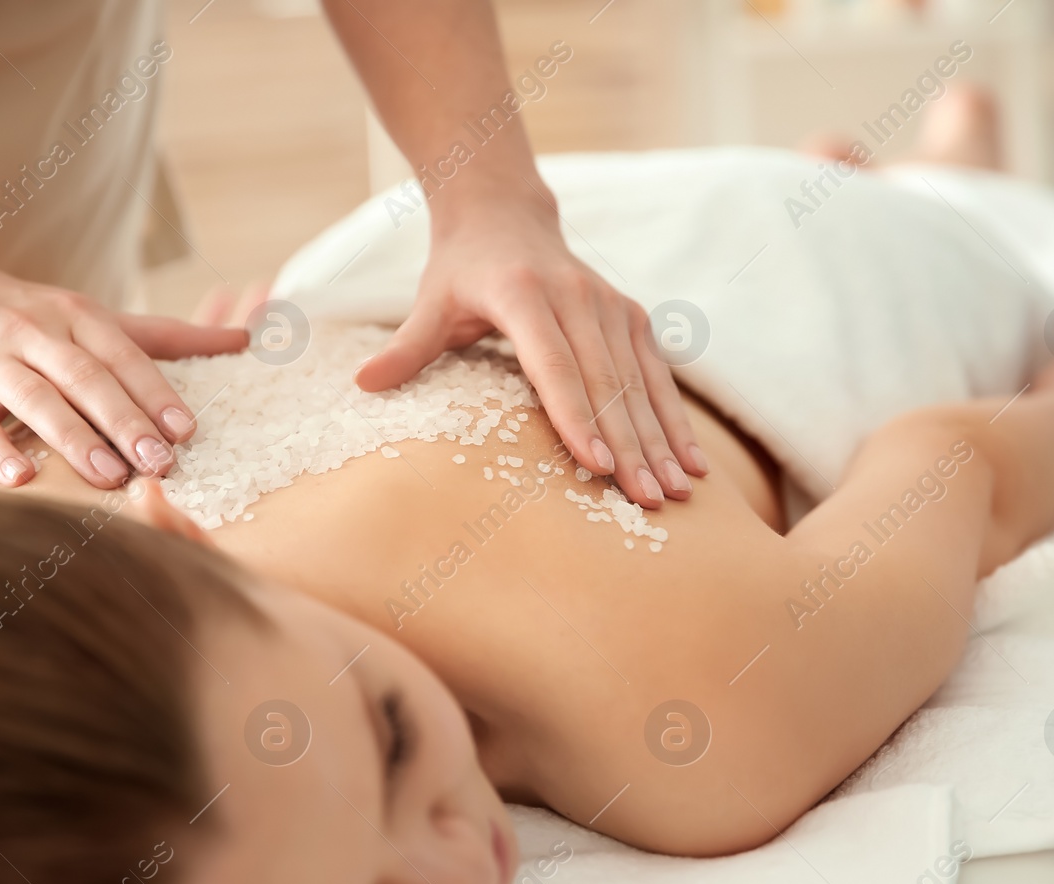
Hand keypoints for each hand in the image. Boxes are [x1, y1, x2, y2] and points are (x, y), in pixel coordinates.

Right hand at [0, 259, 246, 487]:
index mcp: (72, 315)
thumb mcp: (85, 314)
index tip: (188, 430)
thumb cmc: (15, 313)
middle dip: (125, 420)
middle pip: (85, 377)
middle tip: (161, 462)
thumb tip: (243, 337)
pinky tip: (20, 479)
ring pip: (34, 398)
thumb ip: (161, 336)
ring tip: (109, 477)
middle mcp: (31, 333)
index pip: (122, 354)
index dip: (155, 391)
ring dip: (73, 438)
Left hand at [352, 198, 707, 507]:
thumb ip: (406, 347)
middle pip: (606, 383)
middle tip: (645, 501)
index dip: (577, 418)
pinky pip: (656, 374)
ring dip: (661, 440)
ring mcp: (609, 305)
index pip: (555, 366)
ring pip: (639, 383)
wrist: (505, 212)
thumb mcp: (430, 302)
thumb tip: (363, 383)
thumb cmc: (460, 270)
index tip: (598, 465)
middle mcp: (577, 298)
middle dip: (630, 445)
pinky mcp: (630, 316)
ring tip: (674, 492)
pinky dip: (675, 419)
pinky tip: (690, 463)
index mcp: (524, 296)